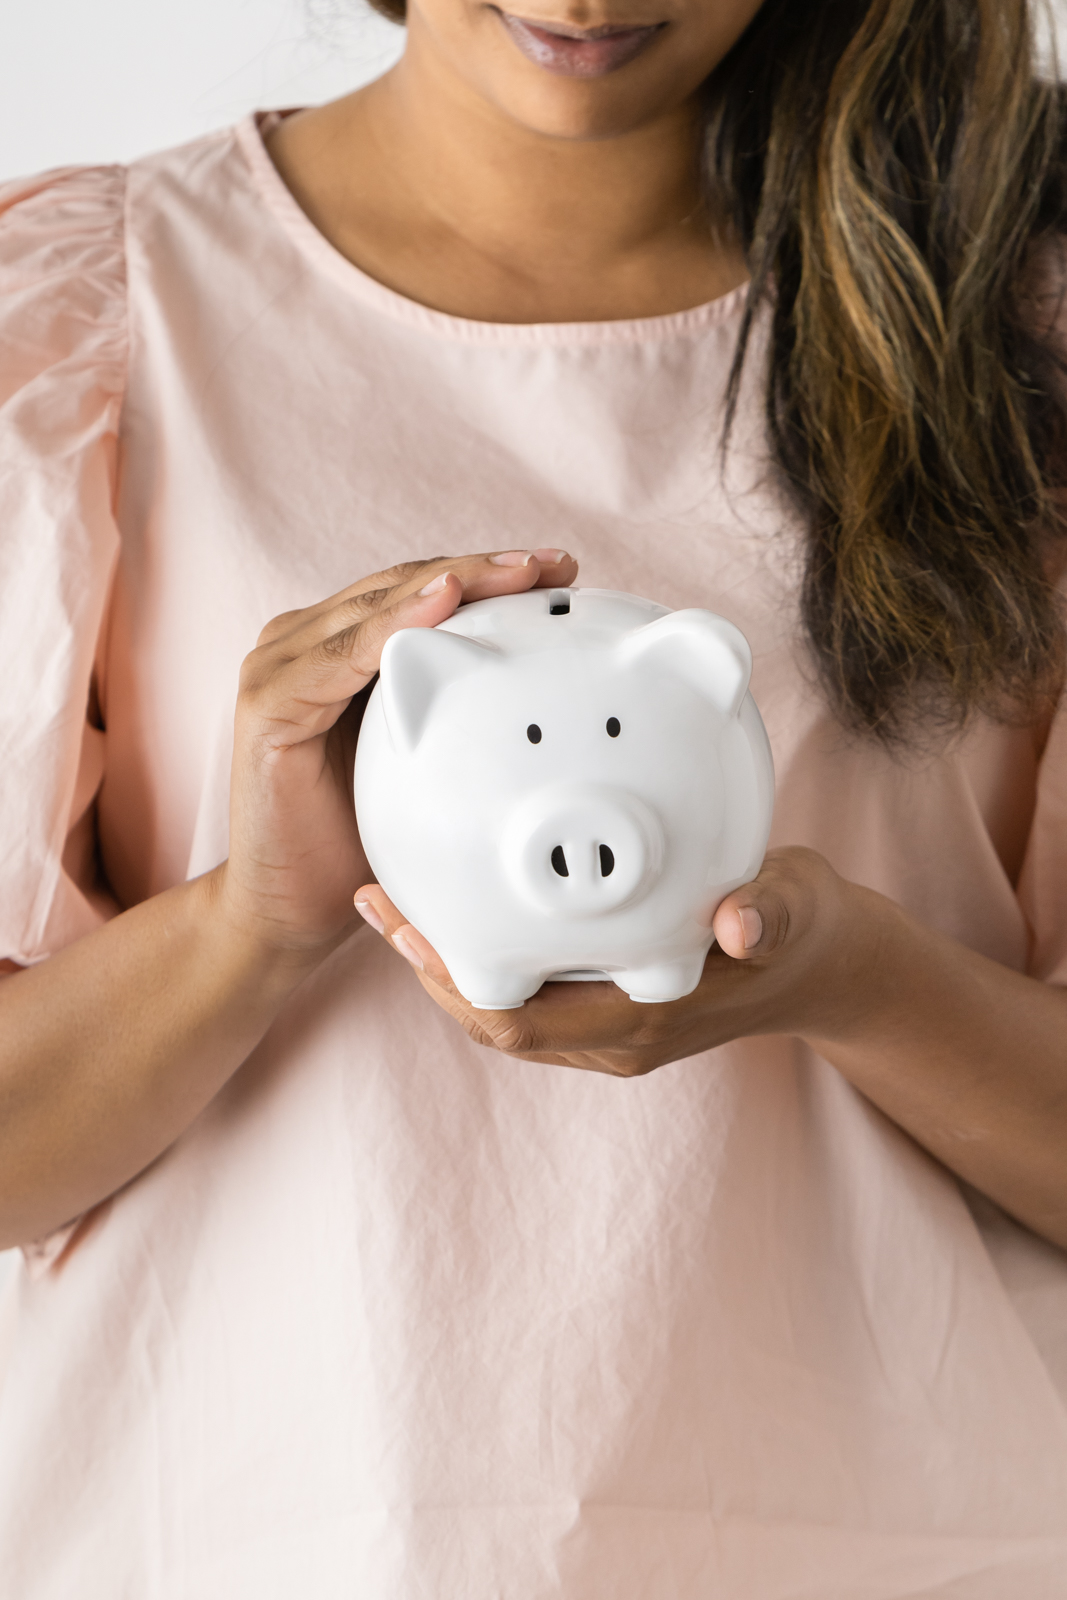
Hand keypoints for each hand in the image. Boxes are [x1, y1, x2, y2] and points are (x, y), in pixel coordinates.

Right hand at [216, 547, 577, 957]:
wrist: (292, 908)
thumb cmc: (359, 841)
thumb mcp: (426, 765)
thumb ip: (459, 714)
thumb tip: (546, 691)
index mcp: (343, 649)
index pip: (423, 593)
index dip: (491, 577)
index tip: (563, 571)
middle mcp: (306, 642)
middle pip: (405, 584)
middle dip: (485, 570)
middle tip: (556, 565)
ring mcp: (281, 665)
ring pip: (380, 604)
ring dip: (453, 582)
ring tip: (517, 573)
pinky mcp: (268, 700)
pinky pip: (344, 652)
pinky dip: (396, 625)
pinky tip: (445, 604)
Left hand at [353, 847, 876, 1073]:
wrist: (825, 967)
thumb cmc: (803, 930)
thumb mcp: (795, 908)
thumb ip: (769, 910)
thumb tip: (742, 925)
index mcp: (645, 1018)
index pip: (523, 1022)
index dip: (456, 986)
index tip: (410, 930)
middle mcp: (616, 1034)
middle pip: (494, 1020)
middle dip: (431, 970)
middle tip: (381, 904)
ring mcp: (610, 1023)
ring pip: (506, 1008)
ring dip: (450, 964)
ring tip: (399, 903)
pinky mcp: (610, 1001)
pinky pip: (530, 988)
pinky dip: (489, 953)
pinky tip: (467, 905)